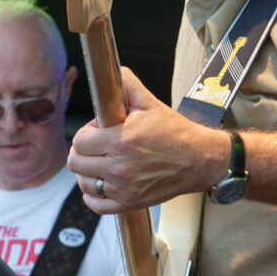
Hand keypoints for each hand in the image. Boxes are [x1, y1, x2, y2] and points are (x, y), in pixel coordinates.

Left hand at [68, 67, 227, 213]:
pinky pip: (96, 204)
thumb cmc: (176, 132)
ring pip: (84, 184)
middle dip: (83, 151)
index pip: (80, 141)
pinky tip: (101, 183)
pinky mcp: (130, 203)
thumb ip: (127, 84)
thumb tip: (111, 70)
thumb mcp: (150, 103)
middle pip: (76, 163)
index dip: (86, 133)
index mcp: (121, 141)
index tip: (98, 131)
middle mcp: (120, 167)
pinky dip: (93, 195)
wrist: (200, 160)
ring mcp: (124, 188)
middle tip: (97, 147)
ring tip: (100, 163)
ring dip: (87, 173)